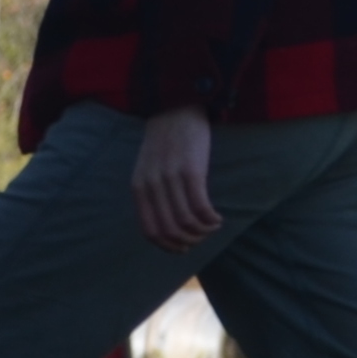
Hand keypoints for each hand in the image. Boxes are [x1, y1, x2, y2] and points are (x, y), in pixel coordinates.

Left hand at [132, 105, 222, 249]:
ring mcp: (170, 178)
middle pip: (170, 231)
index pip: (150, 231)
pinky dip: (211, 219)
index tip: (184, 248)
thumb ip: (152, 194)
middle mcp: (151, 186)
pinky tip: (217, 218)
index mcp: (139, 188)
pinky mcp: (191, 170)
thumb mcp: (148, 170)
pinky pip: (201, 207)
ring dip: (203, 231)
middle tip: (202, 237)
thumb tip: (167, 227)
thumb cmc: (165, 144)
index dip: (169, 246)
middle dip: (189, 242)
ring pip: (186, 222)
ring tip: (212, 226)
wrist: (174, 109)